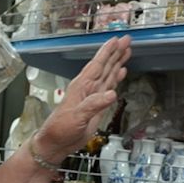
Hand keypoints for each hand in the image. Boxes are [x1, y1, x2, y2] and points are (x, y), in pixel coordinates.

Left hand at [31, 36, 130, 159]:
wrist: (57, 142)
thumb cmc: (61, 128)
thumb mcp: (77, 116)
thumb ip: (94, 105)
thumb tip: (112, 94)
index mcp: (82, 86)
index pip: (97, 64)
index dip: (107, 52)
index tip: (116, 40)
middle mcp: (88, 87)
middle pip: (105, 65)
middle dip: (116, 52)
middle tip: (126, 40)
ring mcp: (93, 95)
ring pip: (108, 73)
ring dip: (117, 62)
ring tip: (126, 51)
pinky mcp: (97, 104)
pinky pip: (109, 86)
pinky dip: (117, 78)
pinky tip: (121, 72)